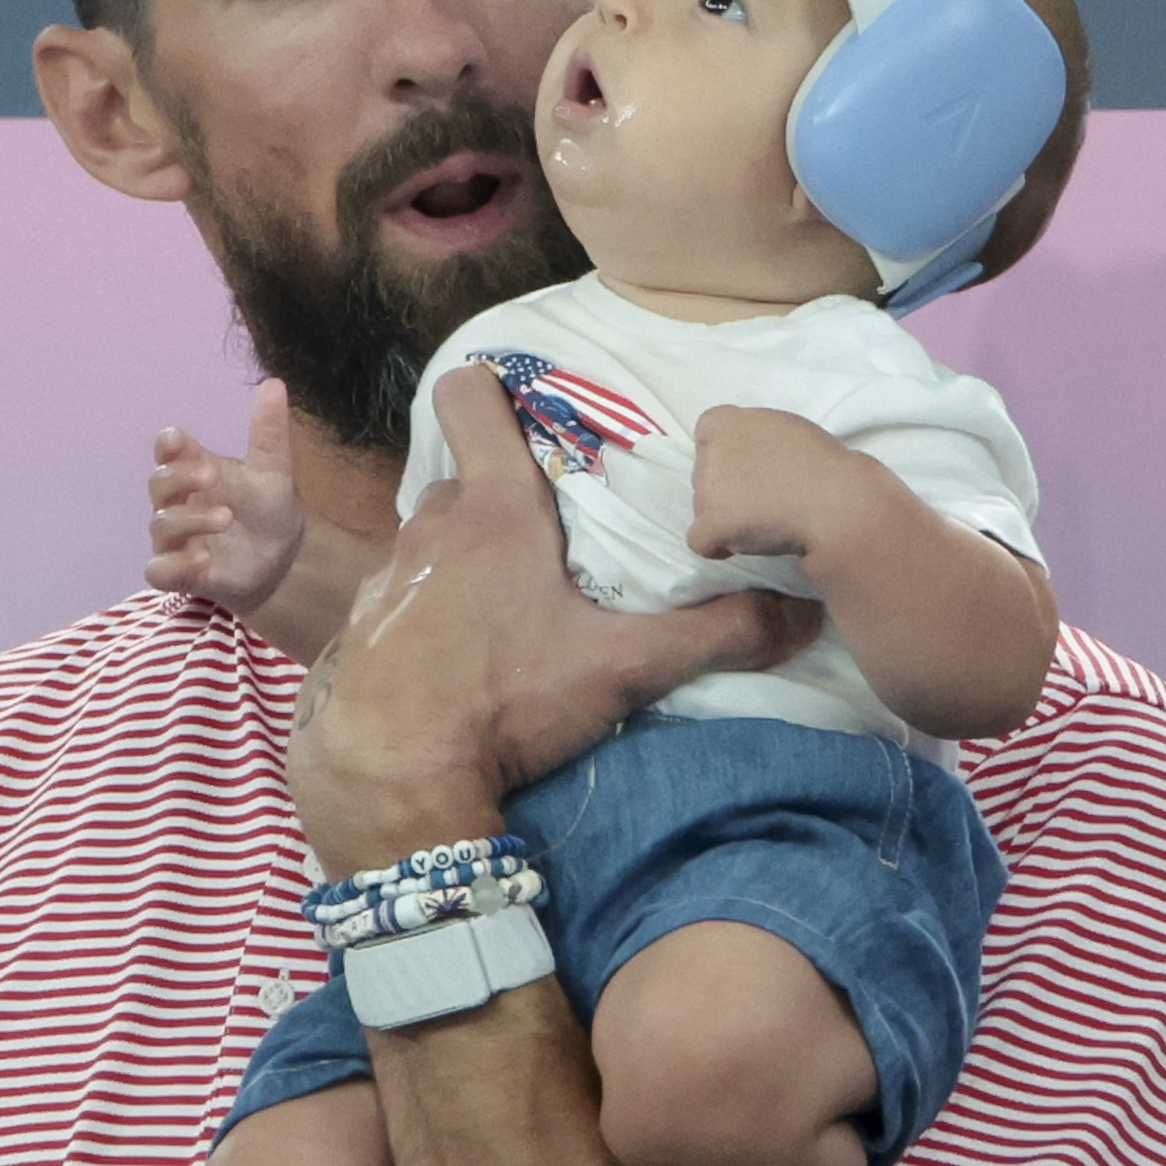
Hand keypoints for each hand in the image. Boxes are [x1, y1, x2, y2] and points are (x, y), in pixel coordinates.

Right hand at [148, 382, 307, 617]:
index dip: (168, 445)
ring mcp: (175, 539)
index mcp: (194, 470)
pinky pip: (159, 571)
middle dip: (180, 478)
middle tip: (211, 474)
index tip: (177, 439)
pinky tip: (202, 559)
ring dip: (189, 521)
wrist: (282, 558)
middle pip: (159, 485)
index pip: (169, 453)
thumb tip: (274, 383)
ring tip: (225, 517)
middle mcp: (178, 503)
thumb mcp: (272, 469)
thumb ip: (268, 432)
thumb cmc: (267, 507)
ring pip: (160, 526)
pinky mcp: (179, 573)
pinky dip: (174, 565)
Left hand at [292, 366, 821, 868]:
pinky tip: (461, 656)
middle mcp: (434, 526)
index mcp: (497, 510)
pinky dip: (430, 610)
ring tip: (511, 605)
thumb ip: (715, 634)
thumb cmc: (507, 702)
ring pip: (434, 538)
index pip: (468, 398)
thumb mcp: (624, 669)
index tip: (525, 411)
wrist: (394, 775)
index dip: (489, 390)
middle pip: (467, 479)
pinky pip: (403, 594)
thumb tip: (802, 613)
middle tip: (555, 539)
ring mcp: (388, 574)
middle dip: (505, 496)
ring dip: (467, 558)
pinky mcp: (364, 626)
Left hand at [688, 402, 875, 562]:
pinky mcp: (711, 525)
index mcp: (724, 421)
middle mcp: (709, 453)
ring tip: (765, 518)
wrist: (832, 499)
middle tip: (763, 495)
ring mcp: (706, 490)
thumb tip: (747, 457)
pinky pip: (700, 541)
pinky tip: (739, 545)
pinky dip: (717, 546)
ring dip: (725, 515)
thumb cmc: (820, 461)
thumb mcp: (783, 428)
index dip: (726, 452)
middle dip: (726, 486)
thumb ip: (755, 438)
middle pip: (705, 473)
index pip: (708, 433)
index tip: (749, 465)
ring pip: (703, 507)